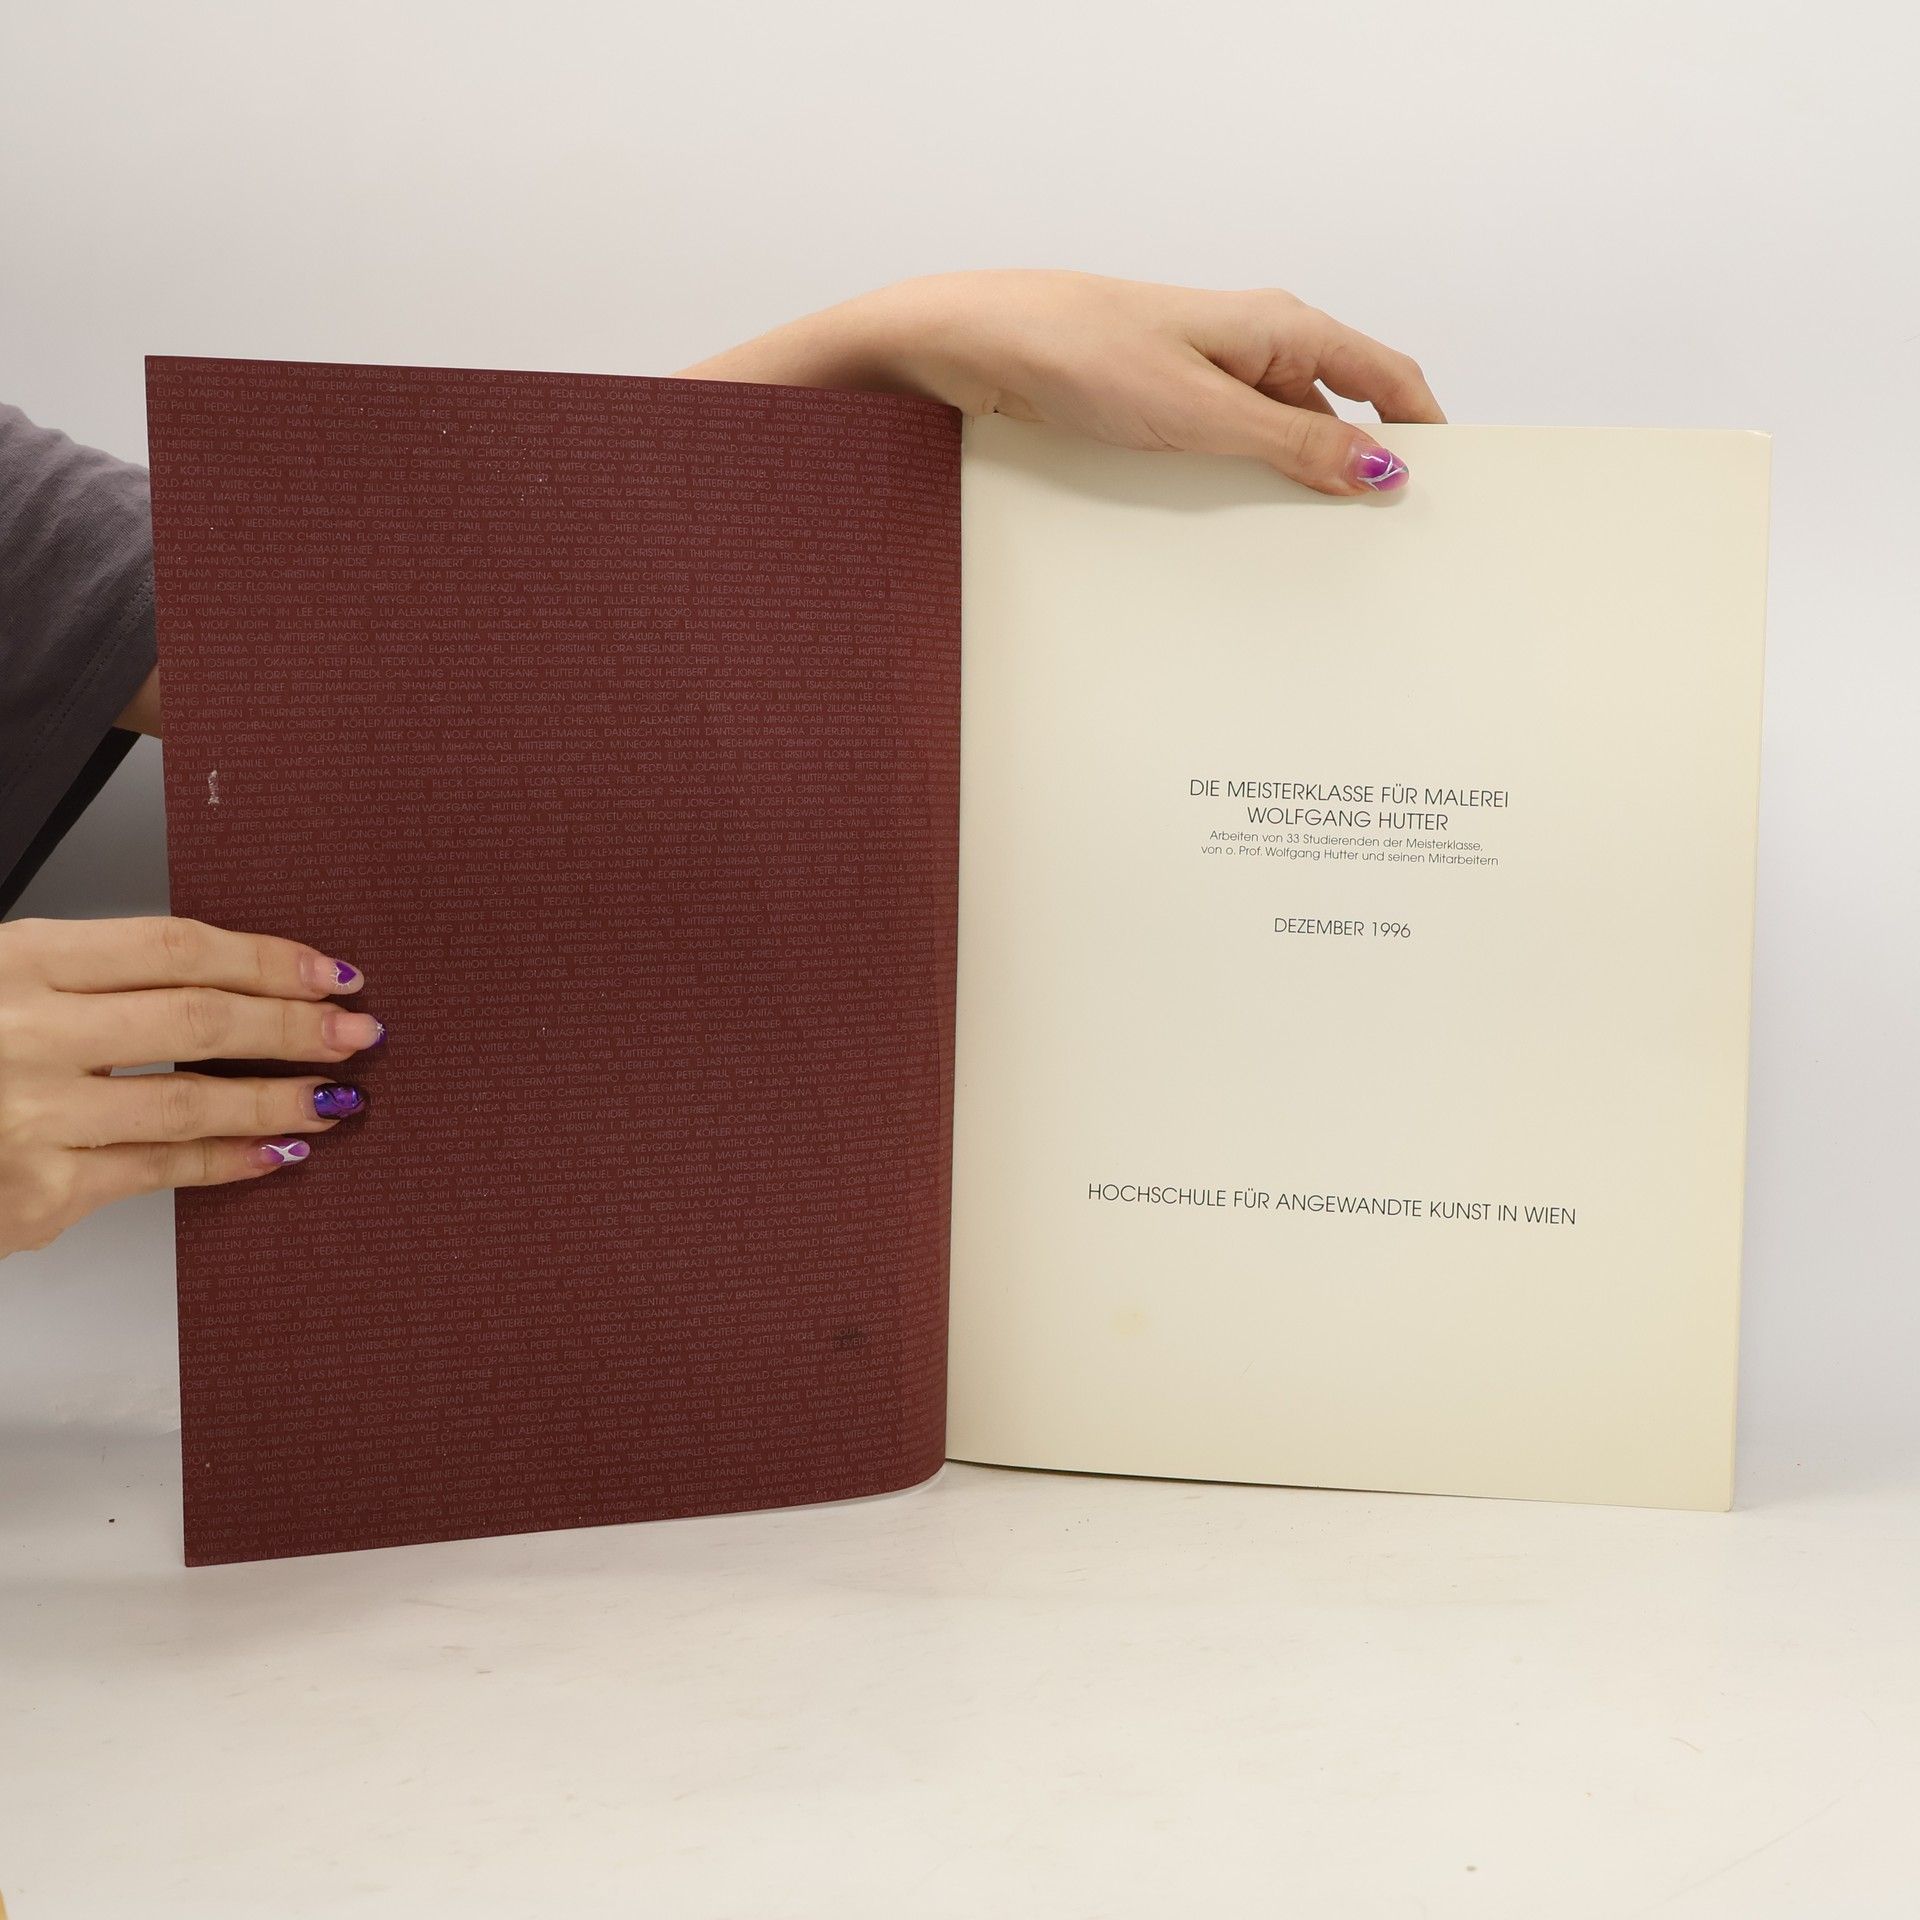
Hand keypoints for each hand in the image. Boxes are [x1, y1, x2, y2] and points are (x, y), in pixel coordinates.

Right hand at [0, 916, 380, 1256]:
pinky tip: (279, 1150)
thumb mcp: (3, 980)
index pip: (176, 948)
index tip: (330, 970)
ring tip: (337, 1096)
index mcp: (19, 960)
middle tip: (359, 1032)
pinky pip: (159, 1171)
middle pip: (197, 1021)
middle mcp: (25, 1033)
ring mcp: (32, 1118)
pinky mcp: (36, 1194)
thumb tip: (232, 980)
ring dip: (279, 1099)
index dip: (267, 959)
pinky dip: (230, 1160)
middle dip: (294, 1026)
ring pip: (190, 1104)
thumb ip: (94, 976)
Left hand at [676, 268, 1444, 496]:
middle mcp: (1253, 351)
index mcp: (1282, 329)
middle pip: (1337, 419)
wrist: (975, 346)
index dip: (1426, 433)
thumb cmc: (1079, 352)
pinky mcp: (1163, 414)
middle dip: (1359, 480)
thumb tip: (1382, 469)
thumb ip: (1295, 446)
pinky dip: (1240, 497)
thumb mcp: (1202, 411)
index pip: (1388, 378)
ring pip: (1278, 448)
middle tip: (1381, 555)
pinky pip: (1225, 461)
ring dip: (1293, 497)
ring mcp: (1207, 384)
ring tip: (1310, 565)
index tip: (1451, 495)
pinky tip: (1238, 543)